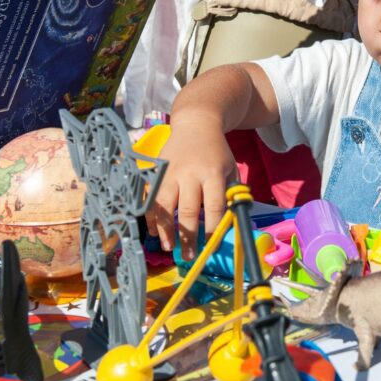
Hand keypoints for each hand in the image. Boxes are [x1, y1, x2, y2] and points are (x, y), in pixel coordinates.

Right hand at [147, 120, 235, 260]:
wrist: (196, 125)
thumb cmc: (216, 152)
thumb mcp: (230, 168)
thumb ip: (231, 193)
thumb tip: (230, 222)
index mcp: (212, 174)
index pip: (213, 205)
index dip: (211, 227)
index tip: (210, 245)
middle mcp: (190, 174)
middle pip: (187, 209)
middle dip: (187, 236)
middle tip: (187, 256)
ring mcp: (170, 173)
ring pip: (164, 205)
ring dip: (164, 229)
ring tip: (167, 247)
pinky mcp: (157, 172)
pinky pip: (150, 198)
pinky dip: (149, 216)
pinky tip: (153, 231)